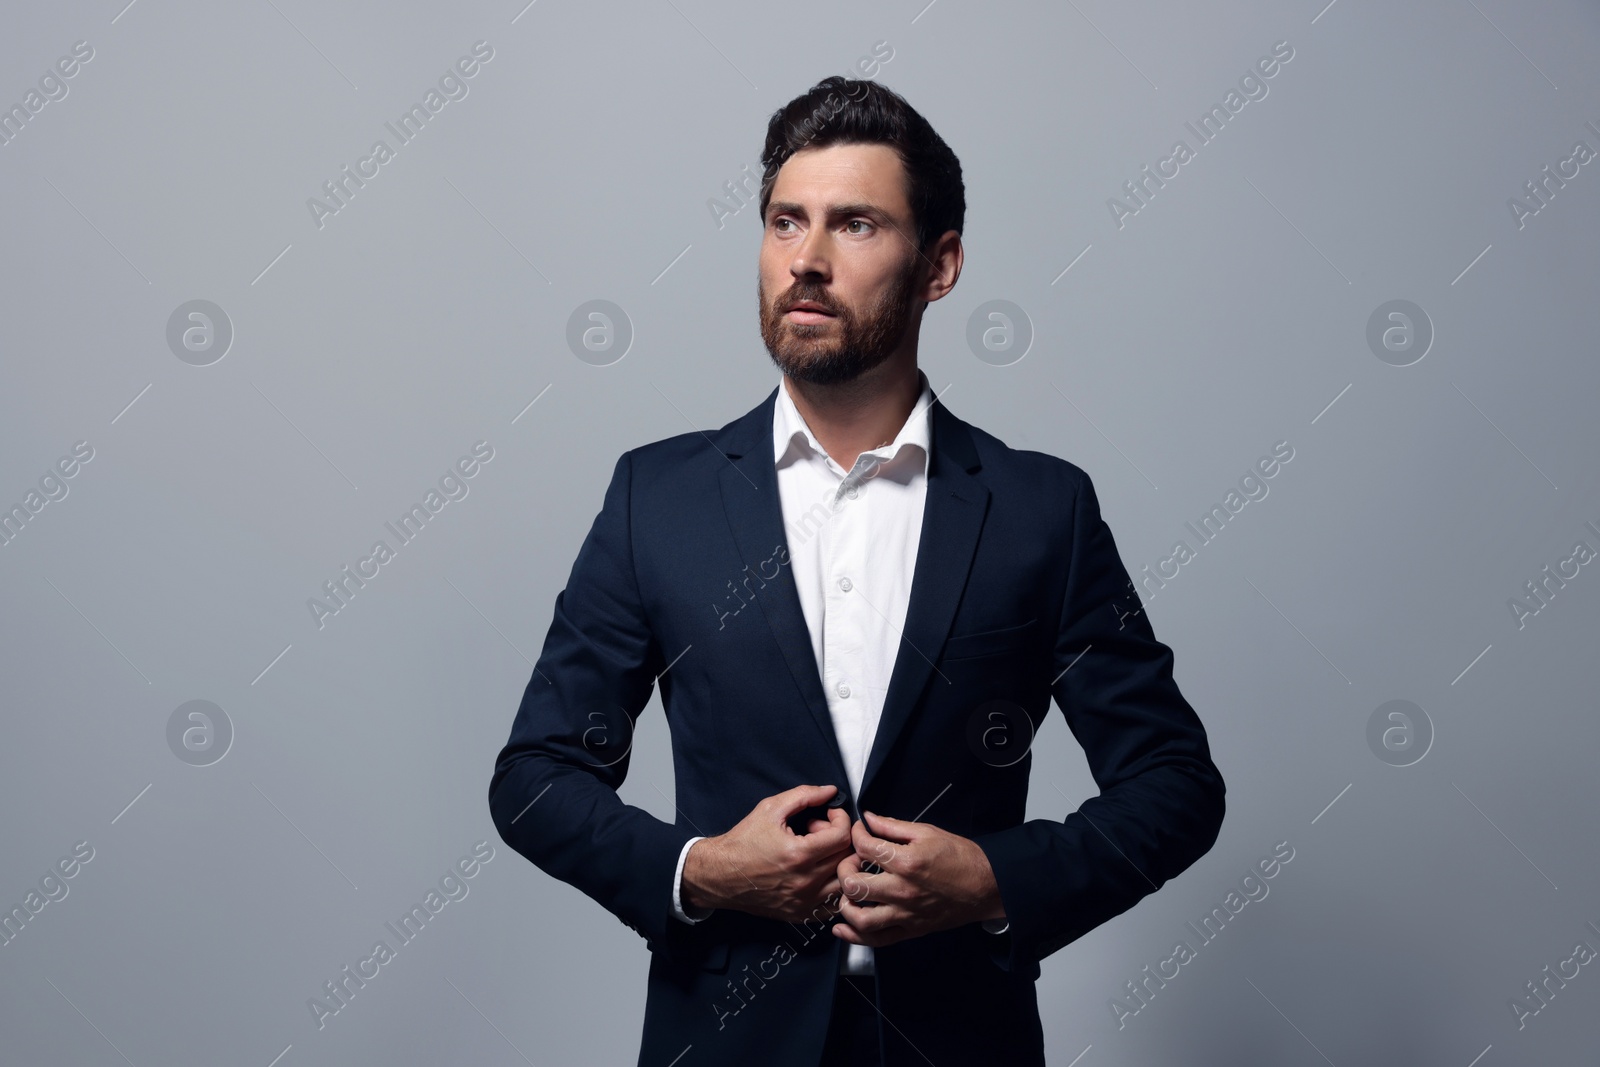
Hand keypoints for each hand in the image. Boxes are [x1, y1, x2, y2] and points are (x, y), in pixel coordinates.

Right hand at [682, 784, 855, 921]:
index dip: (840, 819)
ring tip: (820, 852)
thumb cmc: (743, 842)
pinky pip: (834, 902)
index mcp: (798, 855)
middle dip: (838, 838)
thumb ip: (804, 796)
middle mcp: (805, 882)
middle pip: (847, 857)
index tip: (829, 815)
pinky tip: (819, 872)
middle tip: (818, 832)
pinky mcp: (801, 914)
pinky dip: (833, 886)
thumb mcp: (770, 809)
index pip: (843, 836)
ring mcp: (804, 902)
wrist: (720, 874)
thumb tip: (830, 791)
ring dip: (839, 862)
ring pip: (845, 882)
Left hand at [831, 810, 1004, 948]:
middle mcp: (902, 890)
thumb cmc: (960, 858)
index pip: (864, 847)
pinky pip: (876, 940)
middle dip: (844, 869)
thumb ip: (892, 825)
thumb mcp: (927, 832)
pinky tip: (843, 926)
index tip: (858, 832)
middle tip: (851, 863)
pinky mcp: (910, 930)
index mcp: (906, 862)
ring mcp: (905, 914)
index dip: (855, 834)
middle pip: (852, 884)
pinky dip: (854, 935)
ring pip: (859, 917)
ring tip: (849, 892)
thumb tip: (868, 818)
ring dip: (845, 903)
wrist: (986, 886)